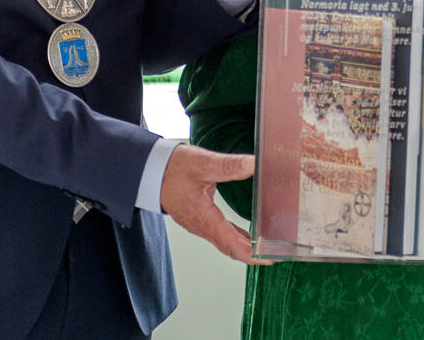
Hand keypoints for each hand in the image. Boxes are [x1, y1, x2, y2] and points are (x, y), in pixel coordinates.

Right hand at [159, 143, 270, 264]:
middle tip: (275, 254)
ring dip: (244, 247)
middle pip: (230, 248)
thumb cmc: (171, 169)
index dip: (251, 254)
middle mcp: (201, 225)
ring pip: (224, 241)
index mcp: (204, 219)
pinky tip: (246, 235)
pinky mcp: (198, 216)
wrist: (148, 170)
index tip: (269, 259)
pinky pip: (220, 233)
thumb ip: (229, 165)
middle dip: (252, 254)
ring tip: (266, 247)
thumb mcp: (202, 164)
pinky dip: (235, 237)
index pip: (231, 245)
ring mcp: (199, 223)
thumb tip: (253, 164)